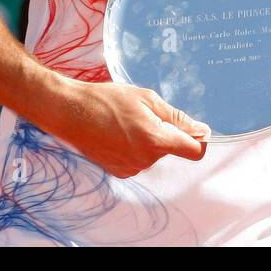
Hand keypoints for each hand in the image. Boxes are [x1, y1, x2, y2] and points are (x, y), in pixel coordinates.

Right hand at [52, 79, 210, 177]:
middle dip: (167, 132)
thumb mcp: (147, 99)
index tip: (193, 127)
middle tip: (145, 114)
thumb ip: (177, 117)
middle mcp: (144, 160)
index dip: (199, 138)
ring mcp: (130, 168)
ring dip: (150, 138)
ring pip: (155, 153)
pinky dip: (136, 147)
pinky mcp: (119, 171)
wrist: (70, 112)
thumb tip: (201, 130)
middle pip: (173, 149)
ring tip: (127, 122)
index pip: (194, 151)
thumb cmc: (107, 100)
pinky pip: (140, 159)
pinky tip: (119, 132)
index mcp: (155, 141)